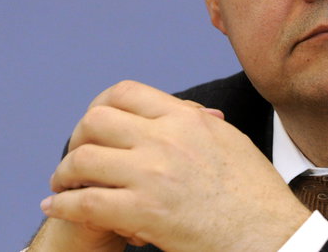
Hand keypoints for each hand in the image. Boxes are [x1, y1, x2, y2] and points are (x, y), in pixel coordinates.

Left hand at [40, 80, 310, 251]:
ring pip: (84, 159)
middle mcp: (166, 138)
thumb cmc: (256, 196)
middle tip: (76, 158)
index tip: (94, 126)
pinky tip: (57, 206)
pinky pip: (86, 202)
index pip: (125, 93)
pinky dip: (64, 204)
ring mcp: (153, 174)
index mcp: (186, 119)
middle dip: (77, 138)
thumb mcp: (230, 143)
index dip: (99, 106)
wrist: (271, 235)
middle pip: (96, 121)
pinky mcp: (144, 212)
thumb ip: (199, 124)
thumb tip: (185, 113)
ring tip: (62, 184)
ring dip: (64, 172)